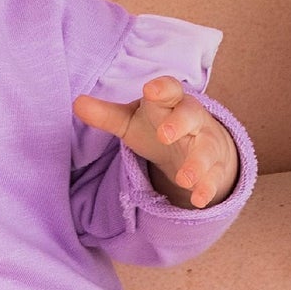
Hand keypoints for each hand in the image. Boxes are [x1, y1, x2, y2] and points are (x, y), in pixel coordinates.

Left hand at [73, 76, 237, 208]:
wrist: (200, 141)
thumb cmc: (159, 124)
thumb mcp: (131, 121)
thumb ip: (105, 115)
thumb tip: (77, 103)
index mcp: (169, 101)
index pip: (169, 89)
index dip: (162, 89)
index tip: (150, 90)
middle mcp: (192, 119)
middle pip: (190, 116)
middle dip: (179, 124)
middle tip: (164, 134)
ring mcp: (205, 142)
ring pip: (205, 149)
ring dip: (196, 164)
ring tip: (183, 179)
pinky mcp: (214, 167)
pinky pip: (214, 177)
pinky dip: (207, 188)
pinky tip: (198, 200)